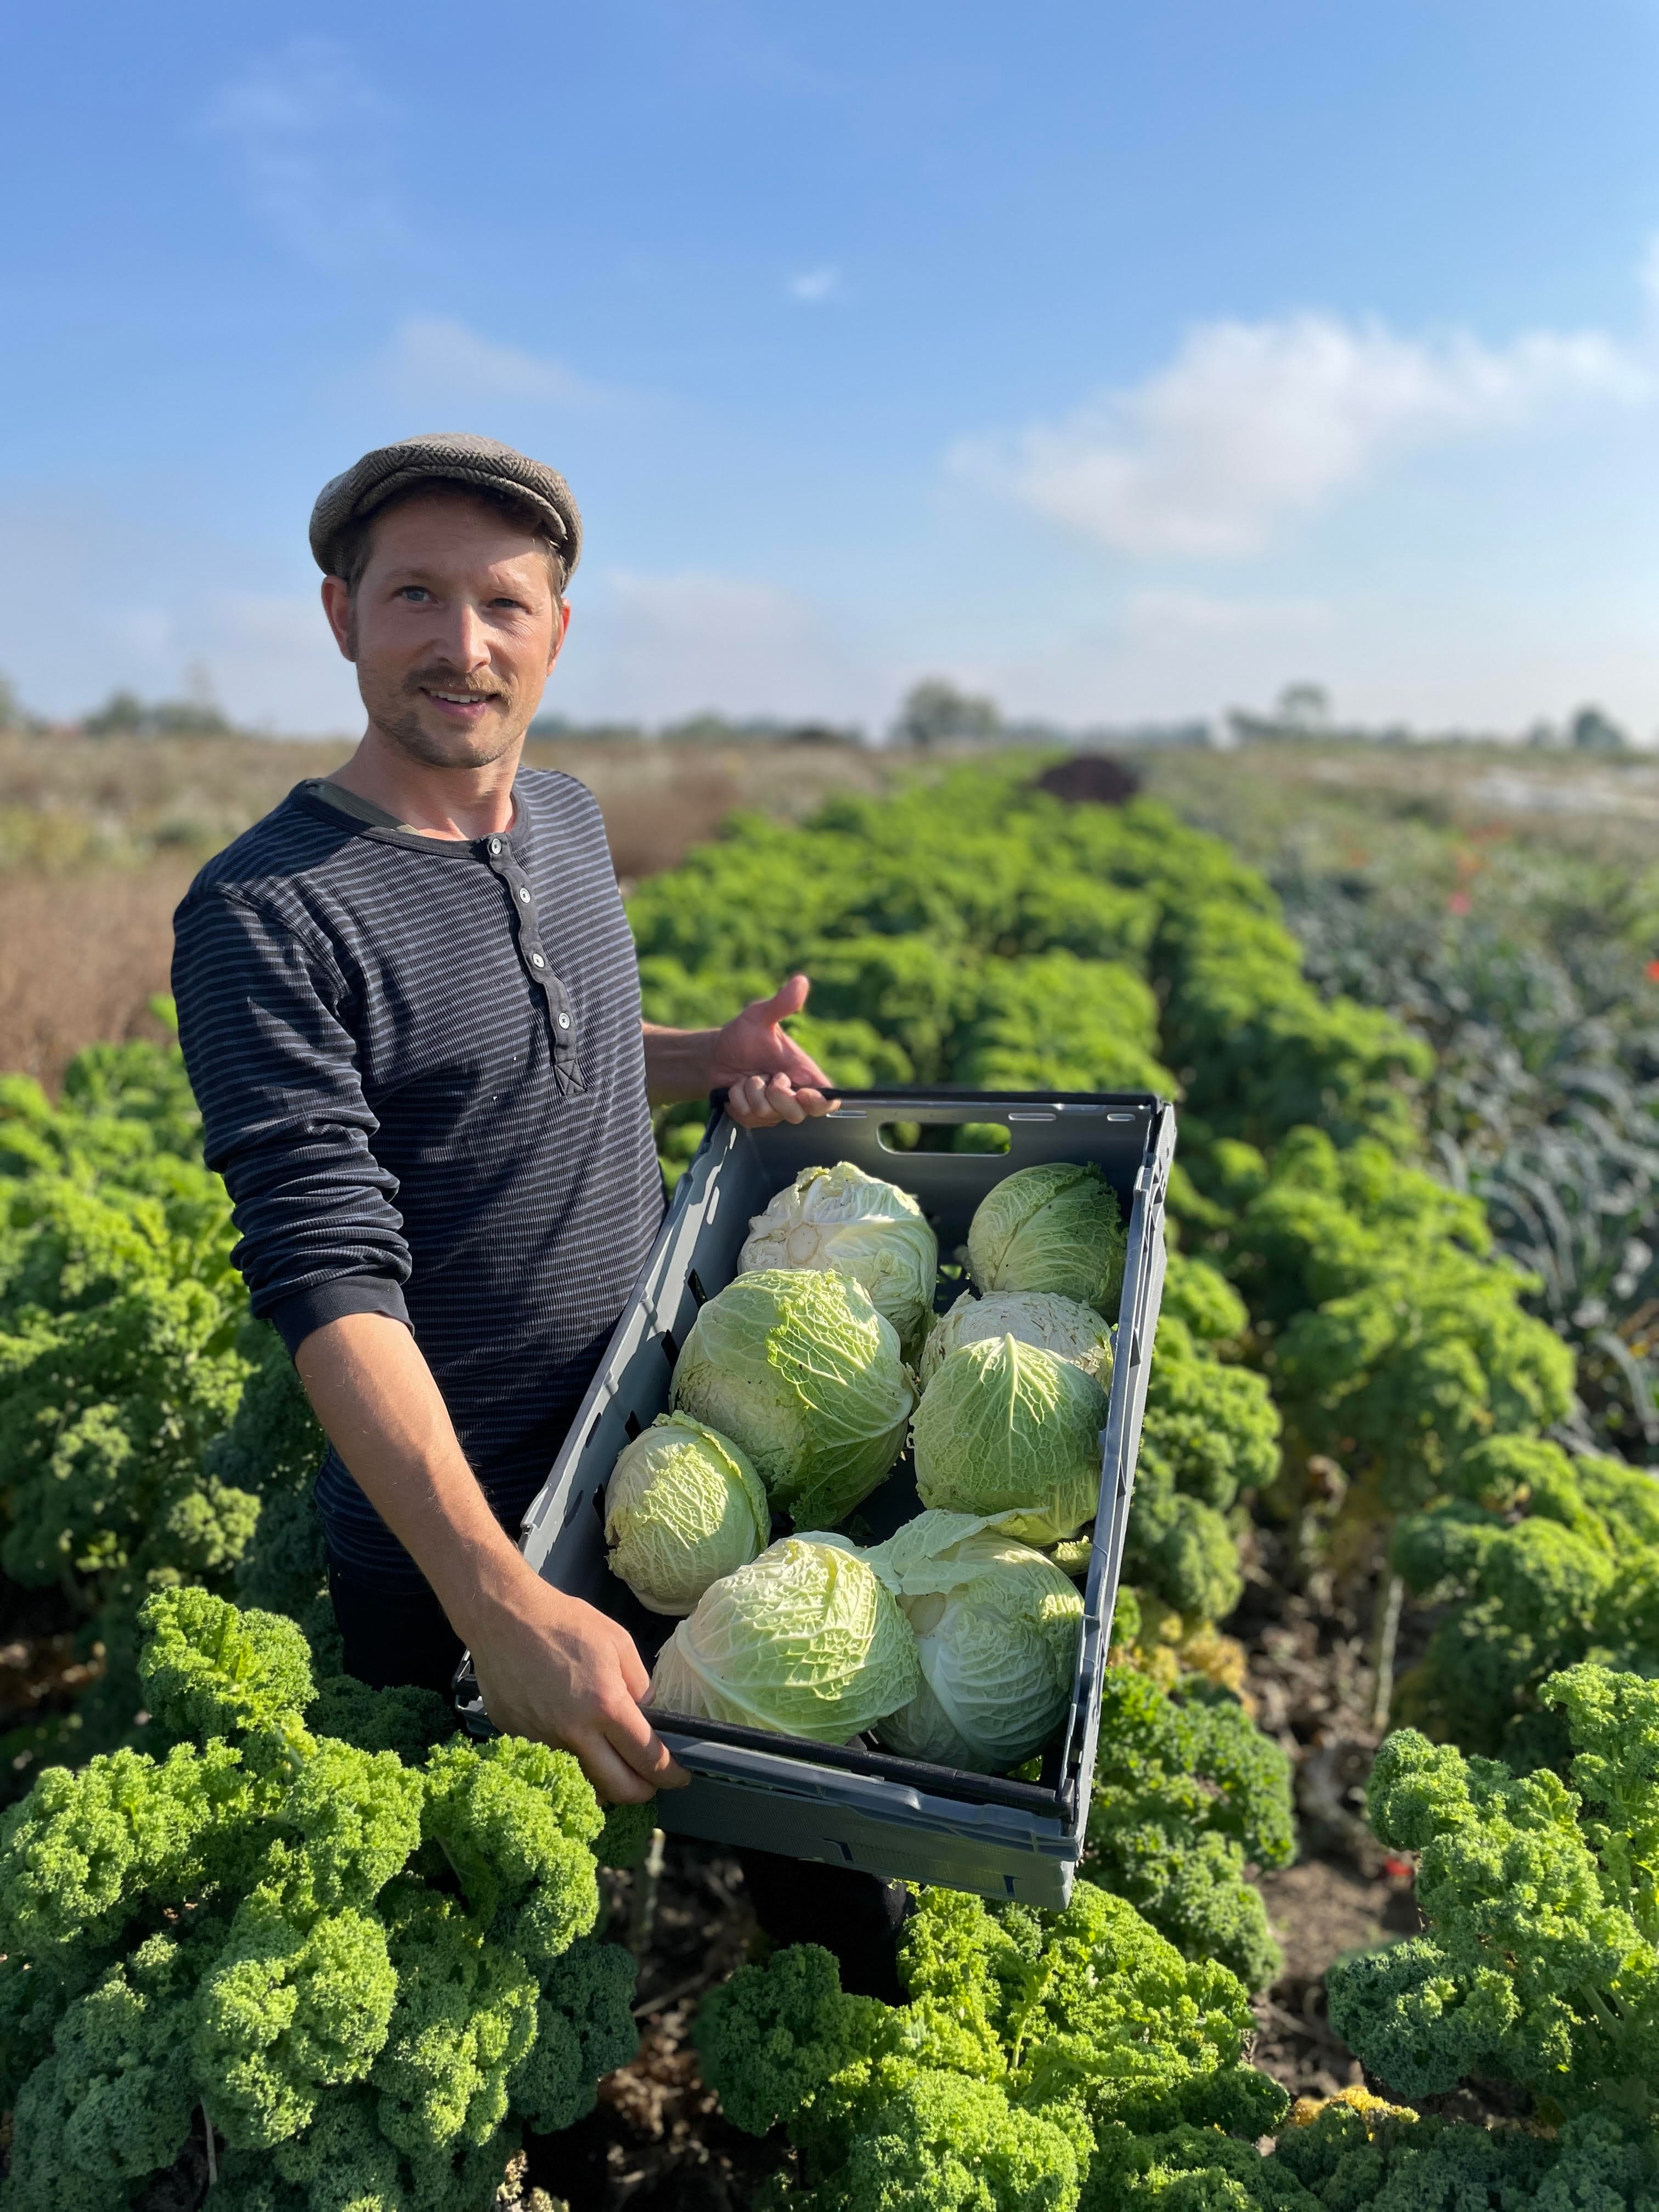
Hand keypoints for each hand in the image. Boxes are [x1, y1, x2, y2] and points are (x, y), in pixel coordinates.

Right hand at [465, 1570, 688, 1803]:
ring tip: (616, 1768)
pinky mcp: (518, 1740)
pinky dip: (571, 1763)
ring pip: (584, 1783)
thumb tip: (647, 1715)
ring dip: (606, 1784)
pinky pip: (553, 1764)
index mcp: (606, 1706)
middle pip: (618, 1789)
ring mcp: (543, 1741)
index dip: (669, 1774)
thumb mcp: (618, 1642)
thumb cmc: (564, 1623)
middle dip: (642, 1792)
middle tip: (651, 1783)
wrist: (504, 1617)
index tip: (680, 1776)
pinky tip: (576, 1744)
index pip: (648, 1758)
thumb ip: (639, 1684)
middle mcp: (574, 1733)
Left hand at [711, 974, 839, 1127]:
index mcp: (802, 1074)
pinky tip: (736, 1089)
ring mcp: (774, 1110)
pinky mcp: (755, 1119)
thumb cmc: (742, 1036)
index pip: (827, 1100)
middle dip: (777, 1096)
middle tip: (764, 1077)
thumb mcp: (759, 1016)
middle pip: (798, 1113)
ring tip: (746, 1078)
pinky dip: (738, 1101)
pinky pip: (749, 1119)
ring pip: (770, 1115)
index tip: (804, 1093)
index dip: (821, 1102)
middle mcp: (792, 1095)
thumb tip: (801, 981)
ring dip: (751, 1093)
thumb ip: (781, 1004)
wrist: (714, 1057)